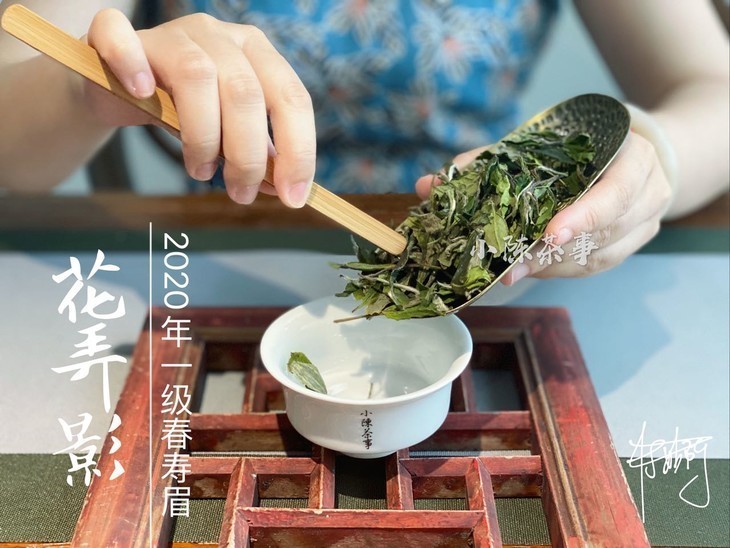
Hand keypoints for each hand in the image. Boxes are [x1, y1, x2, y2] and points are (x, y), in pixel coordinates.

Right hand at [82, 9, 314, 206]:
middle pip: (246, 93)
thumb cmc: (183, 111)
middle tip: (241, 193)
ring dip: (203, 136)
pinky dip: (131, 64)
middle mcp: (219, 35)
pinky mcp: (116, 35)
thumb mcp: (227, 133)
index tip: (292, 197)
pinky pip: (121, 36)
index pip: (291, 97)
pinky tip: (142, 95)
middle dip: (249, 155)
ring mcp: (171, 32)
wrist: (118, 89)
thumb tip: (286, 190)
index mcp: (256, 54)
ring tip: (200, 171)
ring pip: (197, 76)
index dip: (298, 149)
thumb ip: (257, 154)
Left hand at [415, 132, 673, 281]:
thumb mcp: (542, 141)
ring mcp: (643, 225)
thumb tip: (429, 185)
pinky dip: (558, 270)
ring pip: (598, 257)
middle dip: (551, 252)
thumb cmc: (579, 144)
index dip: (584, 216)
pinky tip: (529, 269)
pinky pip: (593, 267)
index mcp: (635, 158)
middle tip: (509, 266)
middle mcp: (648, 194)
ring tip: (510, 270)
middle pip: (604, 233)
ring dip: (550, 267)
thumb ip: (489, 160)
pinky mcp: (628, 247)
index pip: (617, 192)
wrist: (628, 153)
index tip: (549, 234)